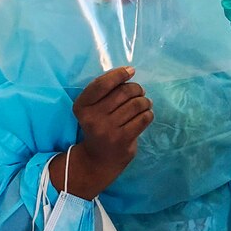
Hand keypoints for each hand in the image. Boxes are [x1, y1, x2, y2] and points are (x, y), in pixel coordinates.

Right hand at [52, 67, 153, 198]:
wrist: (97, 160)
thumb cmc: (99, 126)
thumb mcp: (93, 108)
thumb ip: (106, 91)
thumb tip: (129, 71)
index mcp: (82, 106)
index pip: (102, 84)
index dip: (119, 74)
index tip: (131, 71)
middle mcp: (92, 118)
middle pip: (123, 92)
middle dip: (136, 89)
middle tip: (139, 92)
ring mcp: (108, 130)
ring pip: (136, 104)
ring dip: (145, 101)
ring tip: (144, 104)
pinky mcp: (123, 139)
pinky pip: (144, 118)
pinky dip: (148, 113)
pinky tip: (145, 115)